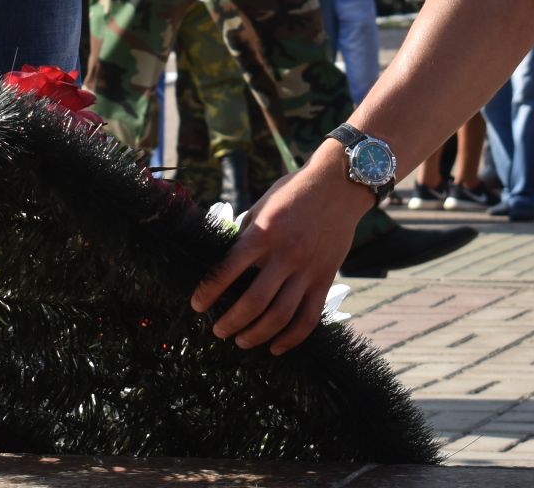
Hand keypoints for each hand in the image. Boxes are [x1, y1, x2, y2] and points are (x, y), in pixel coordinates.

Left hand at [191, 142, 367, 353]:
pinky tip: (275, 348)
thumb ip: (246, 237)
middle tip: (218, 331)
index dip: (208, 292)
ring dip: (257, 335)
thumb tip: (227, 266)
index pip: (227, 270)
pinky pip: (309, 318)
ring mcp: (308, 270)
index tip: (197, 306)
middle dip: (231, 322)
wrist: (337, 186)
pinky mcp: (326, 279)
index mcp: (264, 233)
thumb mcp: (262, 207)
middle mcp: (286, 254)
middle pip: (254, 302)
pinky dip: (291, 339)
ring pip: (280, 316)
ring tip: (241, 342)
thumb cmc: (293, 193)